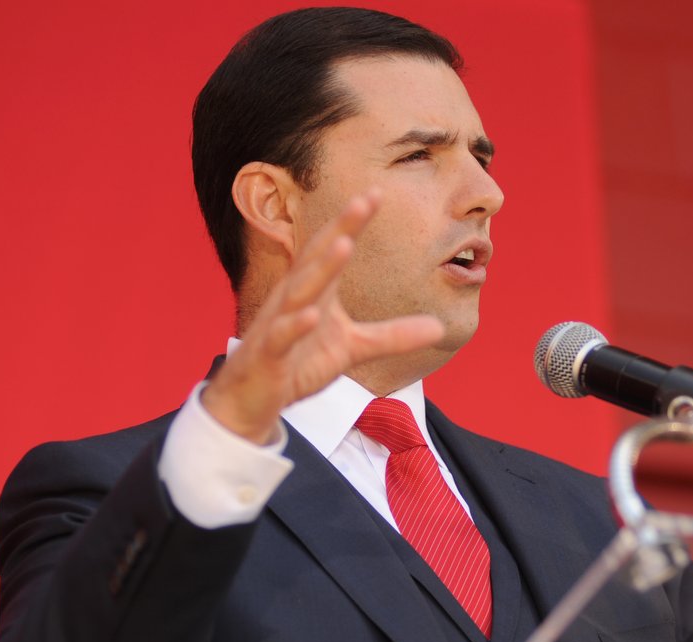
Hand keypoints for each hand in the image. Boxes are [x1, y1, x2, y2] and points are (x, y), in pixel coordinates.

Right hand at [201, 190, 444, 443]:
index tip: (376, 192)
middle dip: (338, 229)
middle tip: (362, 202)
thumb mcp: (352, 348)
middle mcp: (293, 300)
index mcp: (314, 292)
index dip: (352, 222)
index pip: (333, 248)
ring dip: (320, 268)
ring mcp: (277, 325)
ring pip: (298, 292)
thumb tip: (440, 327)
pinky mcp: (268, 355)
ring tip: (343, 243)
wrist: (252, 399)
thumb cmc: (298, 363)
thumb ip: (393, 336)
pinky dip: (294, 326)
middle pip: (316, 259)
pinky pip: (280, 337)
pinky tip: (312, 314)